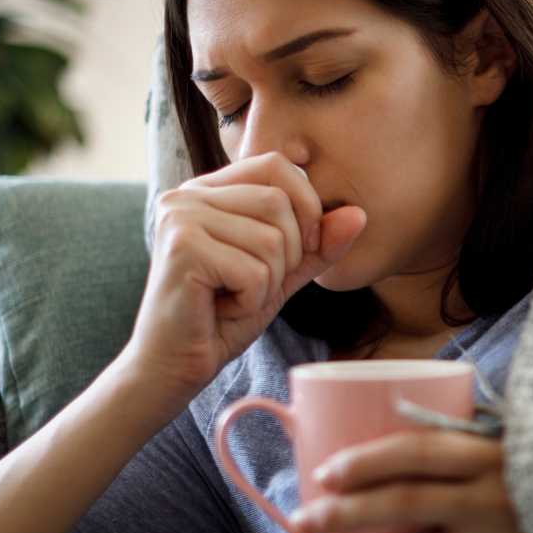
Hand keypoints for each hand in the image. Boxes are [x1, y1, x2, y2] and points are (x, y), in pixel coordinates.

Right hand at [126, 152, 364, 401]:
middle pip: (279, 202)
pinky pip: (254, 271)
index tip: (297, 251)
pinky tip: (220, 310)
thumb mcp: (281, 275)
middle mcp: (188, 194)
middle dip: (286, 256)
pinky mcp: (181, 249)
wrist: (172, 366)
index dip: (305, 207)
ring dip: (267, 284)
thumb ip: (318, 245)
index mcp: (209, 190)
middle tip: (250, 285)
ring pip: (270, 240)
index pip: (278, 166)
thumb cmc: (222, 318)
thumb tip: (359, 215)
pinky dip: (250, 301)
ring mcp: (180, 217)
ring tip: (232, 298)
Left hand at [291, 431, 532, 532]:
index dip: (366, 461)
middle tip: (303, 522)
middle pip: (401, 505)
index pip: (417, 451)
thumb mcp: (520, 456)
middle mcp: (492, 502)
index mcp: (493, 458)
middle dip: (343, 514)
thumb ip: (470, 446)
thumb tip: (397, 426)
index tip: (325, 472)